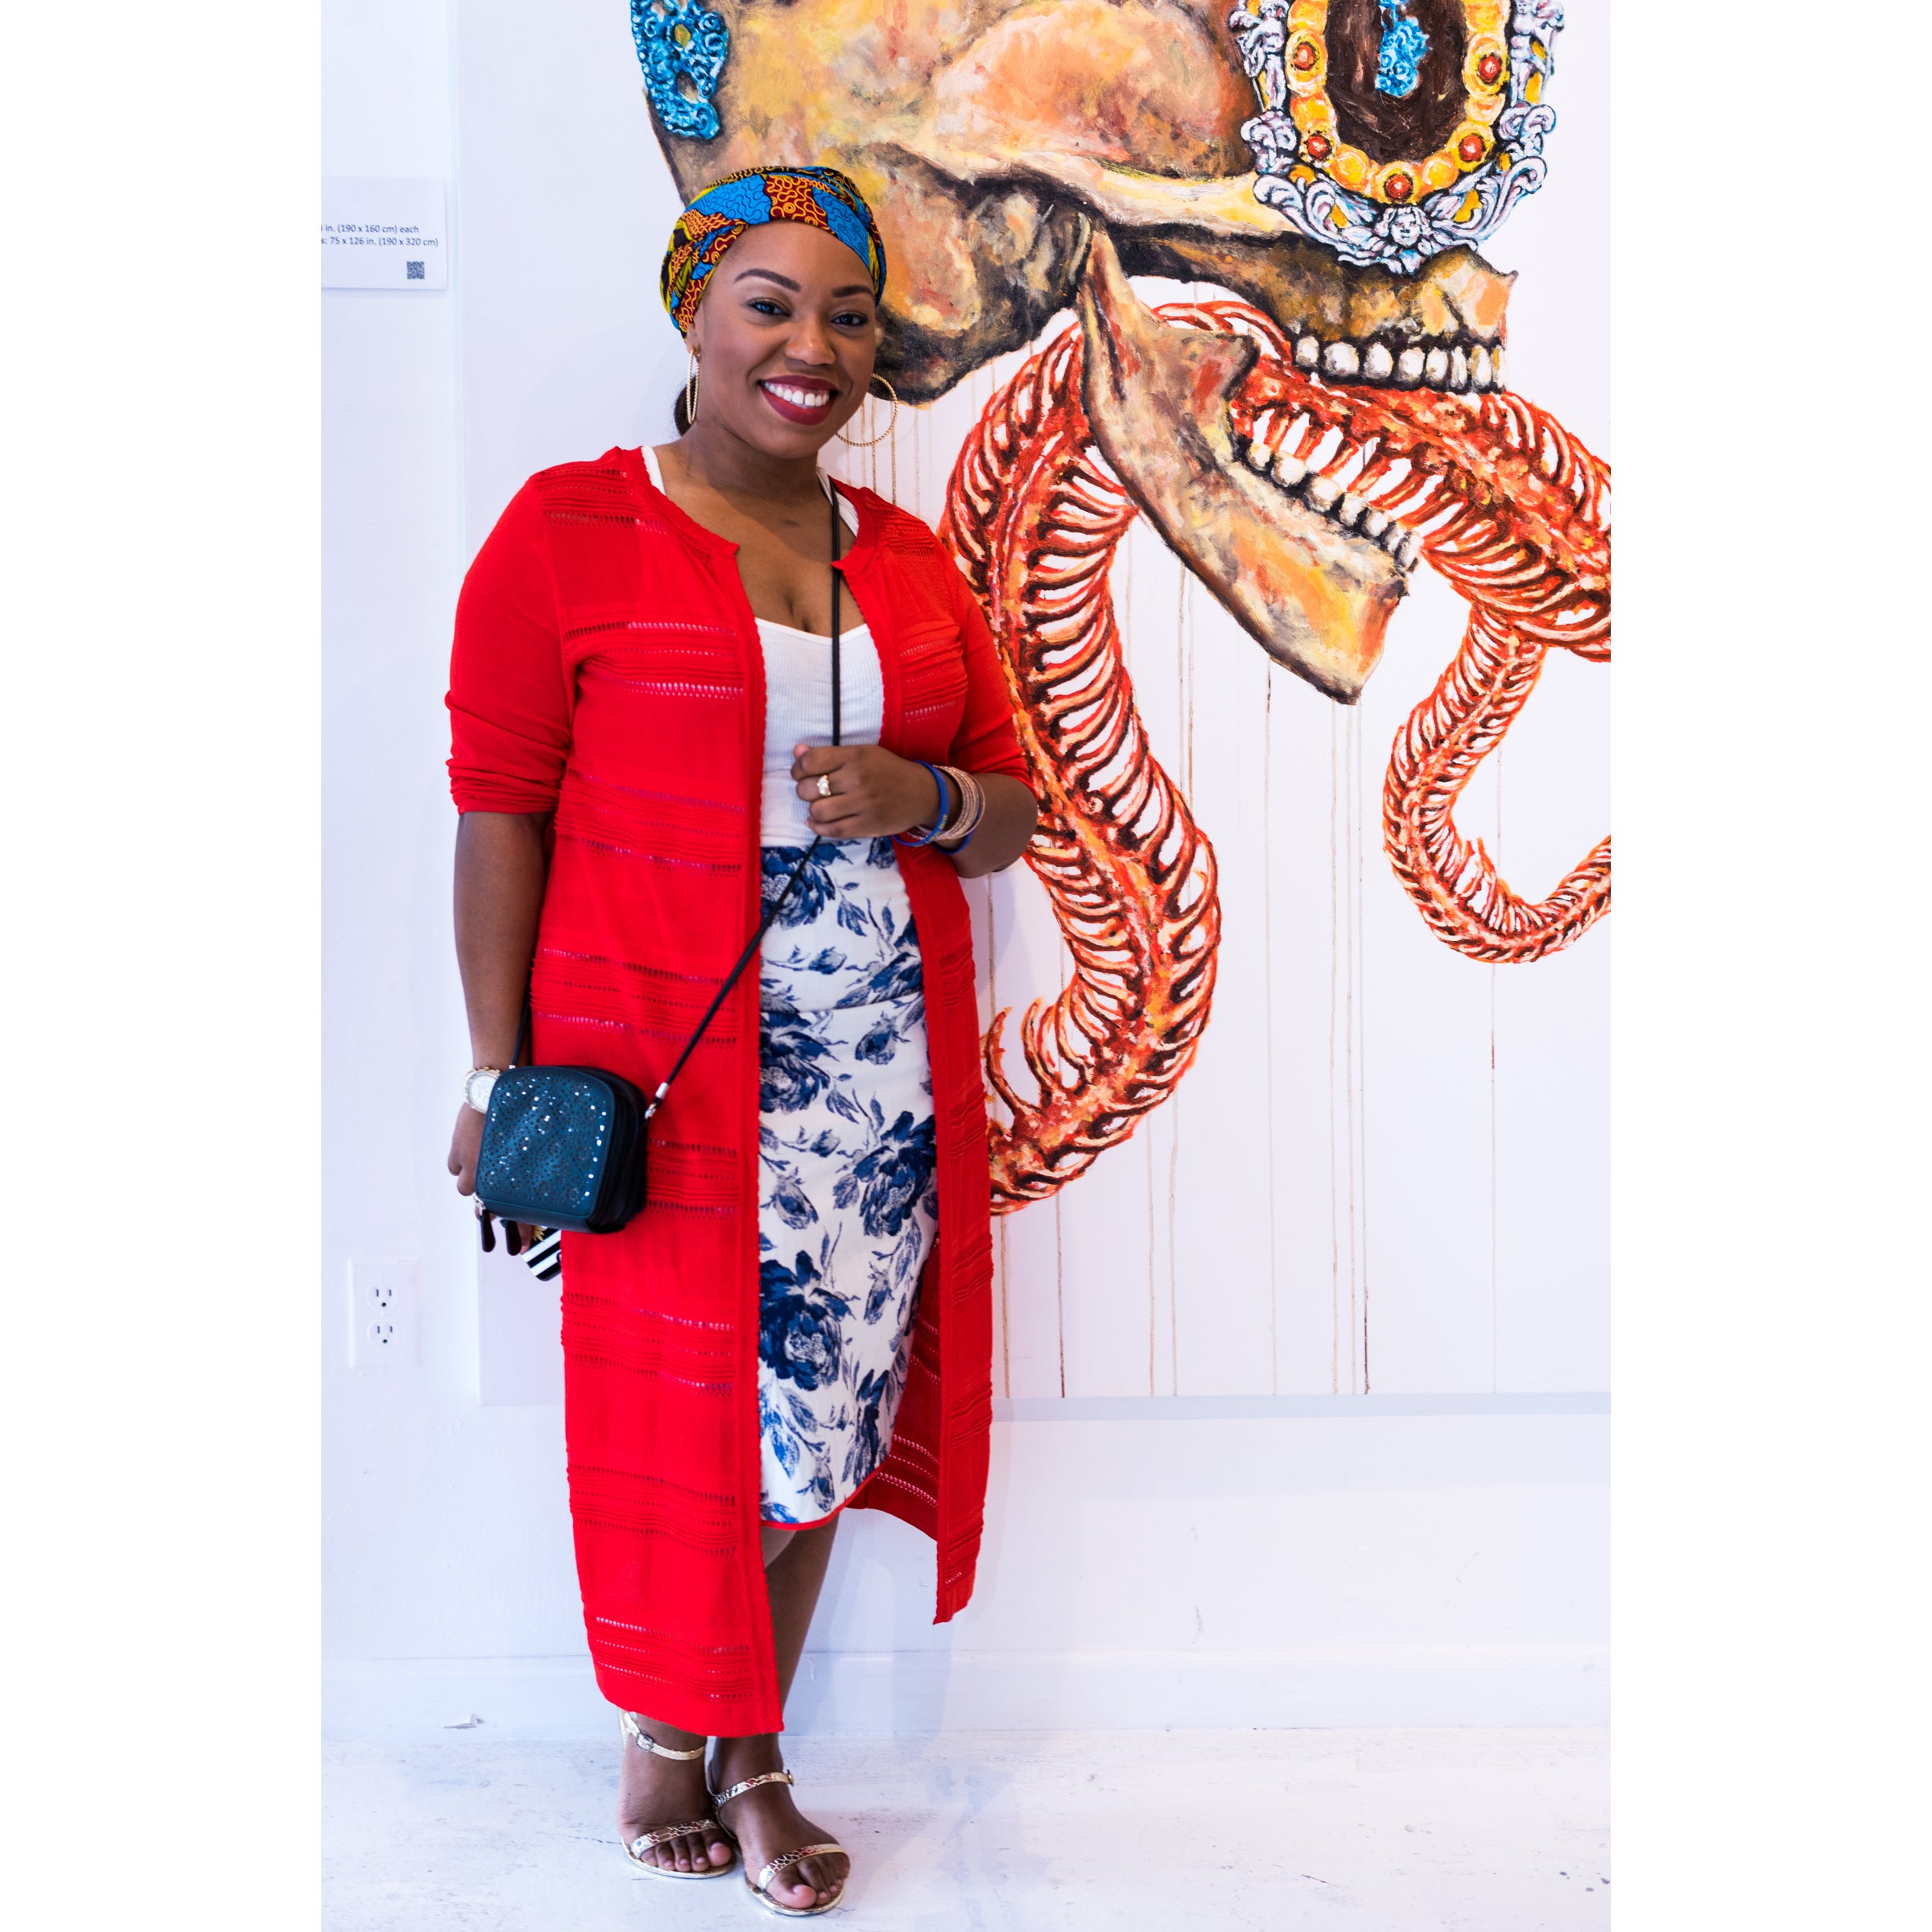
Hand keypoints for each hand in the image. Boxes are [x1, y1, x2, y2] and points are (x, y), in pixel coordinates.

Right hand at [448, 1104, 541, 1249]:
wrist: (492, 1089)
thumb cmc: (516, 1111)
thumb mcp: (529, 1142)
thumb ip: (529, 1165)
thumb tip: (542, 1178)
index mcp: (506, 1175)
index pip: (514, 1212)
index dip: (520, 1231)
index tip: (522, 1247)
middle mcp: (485, 1174)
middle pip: (485, 1205)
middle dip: (492, 1208)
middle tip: (495, 1210)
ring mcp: (469, 1164)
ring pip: (465, 1187)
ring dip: (472, 1180)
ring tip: (481, 1168)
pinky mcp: (457, 1151)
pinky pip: (454, 1166)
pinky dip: (460, 1163)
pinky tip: (468, 1156)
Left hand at [791, 743, 943, 839]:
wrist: (922, 793)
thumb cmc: (888, 771)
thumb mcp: (862, 754)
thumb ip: (828, 754)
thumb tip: (797, 751)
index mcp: (855, 756)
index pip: (811, 761)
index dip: (797, 769)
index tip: (800, 773)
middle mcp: (858, 778)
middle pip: (809, 788)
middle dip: (804, 790)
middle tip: (812, 791)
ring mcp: (863, 804)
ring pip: (818, 811)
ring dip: (813, 810)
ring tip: (820, 806)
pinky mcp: (868, 825)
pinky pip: (832, 830)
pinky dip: (818, 827)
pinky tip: (818, 821)